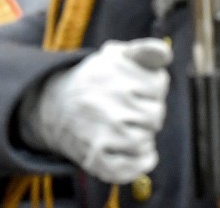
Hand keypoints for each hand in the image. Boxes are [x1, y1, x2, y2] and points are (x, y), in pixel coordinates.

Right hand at [20, 38, 171, 183]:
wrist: (54, 105)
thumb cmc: (96, 79)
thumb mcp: (116, 55)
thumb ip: (145, 50)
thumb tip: (164, 53)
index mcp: (114, 74)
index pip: (158, 86)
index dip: (153, 87)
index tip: (139, 88)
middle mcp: (108, 104)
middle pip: (156, 116)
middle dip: (149, 113)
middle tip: (133, 111)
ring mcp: (101, 133)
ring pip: (145, 142)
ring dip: (144, 138)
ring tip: (130, 128)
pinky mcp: (95, 158)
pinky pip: (130, 168)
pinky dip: (140, 163)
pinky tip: (138, 152)